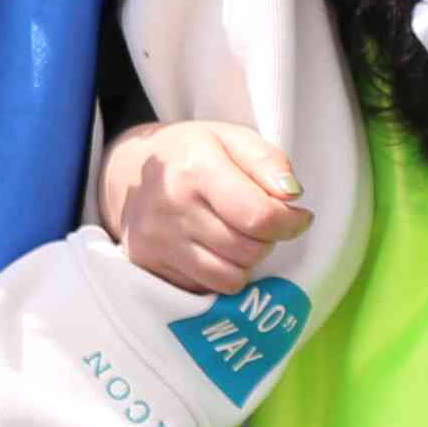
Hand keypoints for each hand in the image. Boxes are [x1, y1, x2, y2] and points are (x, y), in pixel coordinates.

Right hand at [104, 120, 310, 295]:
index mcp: (195, 167)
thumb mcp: (232, 138)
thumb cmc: (192, 153)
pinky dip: (218, 274)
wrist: (129, 169)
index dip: (290, 223)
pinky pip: (205, 288)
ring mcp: (154, 240)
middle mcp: (169, 206)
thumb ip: (268, 162)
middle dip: (266, 241)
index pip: (259, 217)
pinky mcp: (146, 264)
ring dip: (244, 262)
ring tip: (235, 236)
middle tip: (259, 223)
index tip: (298, 217)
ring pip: (230, 278)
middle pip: (248, 251)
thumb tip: (292, 196)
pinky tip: (210, 248)